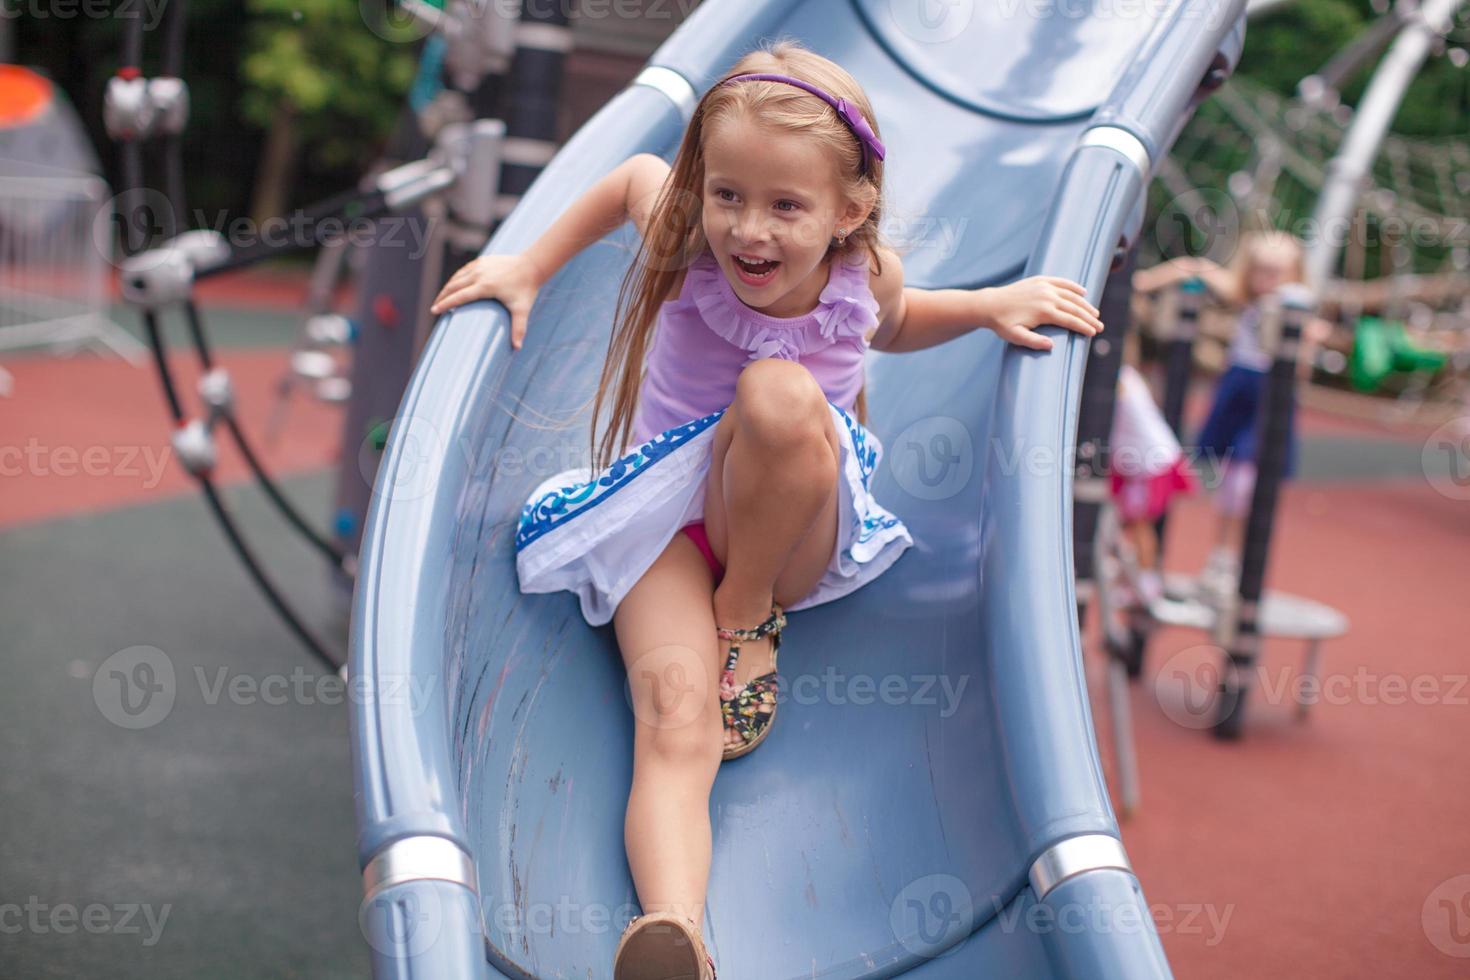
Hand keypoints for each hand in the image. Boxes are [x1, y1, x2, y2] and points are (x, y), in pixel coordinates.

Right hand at [429, 253, 543, 349]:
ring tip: (441, 298)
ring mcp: (480, 266)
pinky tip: (453, 286)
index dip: (445, 304)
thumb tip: (517, 348)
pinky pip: (464, 271)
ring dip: (447, 287)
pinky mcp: (482, 261)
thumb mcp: (522, 309)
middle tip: (434, 307)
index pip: (460, 296)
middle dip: (442, 297)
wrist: (532, 265)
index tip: (434, 310)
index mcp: (485, 286)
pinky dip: (456, 279)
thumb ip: (518, 328)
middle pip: (453, 286)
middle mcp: (479, 274)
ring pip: (457, 277)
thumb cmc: (526, 289)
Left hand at [980, 276, 1102, 350]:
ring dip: (1085, 304)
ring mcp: (1044, 286)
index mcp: (1043, 311)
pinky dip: (1074, 286)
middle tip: (1100, 327)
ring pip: (1071, 295)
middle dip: (1089, 318)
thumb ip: (1033, 342)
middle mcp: (1047, 296)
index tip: (1093, 333)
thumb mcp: (1015, 336)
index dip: (1083, 327)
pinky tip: (1083, 291)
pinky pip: (1062, 282)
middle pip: (1074, 307)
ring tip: (1095, 313)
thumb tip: (1051, 346)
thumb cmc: (1002, 323)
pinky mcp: (1040, 280)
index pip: (1070, 320)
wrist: (990, 304)